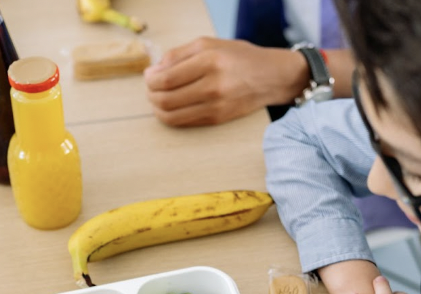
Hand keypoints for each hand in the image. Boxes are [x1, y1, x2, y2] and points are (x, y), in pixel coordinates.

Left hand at [145, 37, 308, 126]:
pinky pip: (185, 123)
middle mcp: (213, 86)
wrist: (271, 77)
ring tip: (158, 99)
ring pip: (172, 115)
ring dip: (158, 109)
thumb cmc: (238, 57)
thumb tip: (153, 71)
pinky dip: (172, 117)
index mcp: (210, 61)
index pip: (167, 78)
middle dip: (151, 95)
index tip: (148, 77)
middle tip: (151, 88)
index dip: (150, 80)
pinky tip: (171, 107)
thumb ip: (178, 55)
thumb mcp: (209, 44)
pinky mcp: (218, 120)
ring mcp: (216, 106)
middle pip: (166, 99)